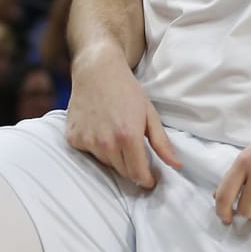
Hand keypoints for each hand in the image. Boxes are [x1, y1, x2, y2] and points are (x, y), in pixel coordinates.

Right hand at [66, 47, 181, 189]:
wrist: (96, 70)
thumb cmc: (126, 90)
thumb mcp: (149, 114)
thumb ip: (162, 143)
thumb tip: (177, 165)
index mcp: (128, 137)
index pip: (138, 174)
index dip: (146, 180)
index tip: (150, 180)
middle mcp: (106, 143)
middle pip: (122, 171)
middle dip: (132, 167)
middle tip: (134, 152)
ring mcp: (87, 141)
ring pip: (106, 163)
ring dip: (114, 156)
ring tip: (115, 134)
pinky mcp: (73, 138)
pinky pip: (88, 153)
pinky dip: (96, 147)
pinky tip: (99, 129)